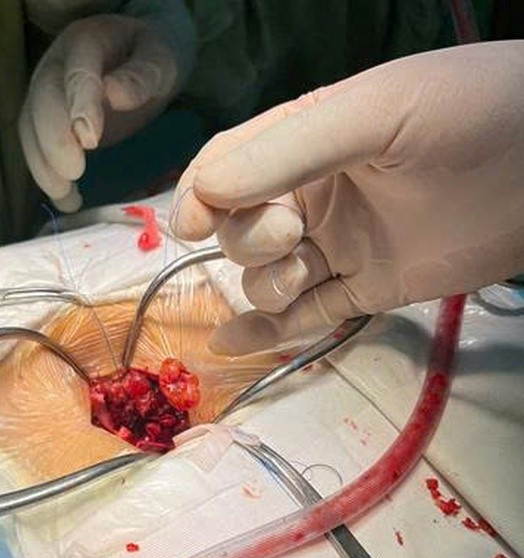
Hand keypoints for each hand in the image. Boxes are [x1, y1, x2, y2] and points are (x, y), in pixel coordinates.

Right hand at [20, 15, 178, 211]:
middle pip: (43, 102)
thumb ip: (141, 75)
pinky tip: (65, 199)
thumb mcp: (160, 60)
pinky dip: (46, 174)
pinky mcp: (48, 119)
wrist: (141, 58)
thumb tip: (114, 95)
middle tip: (73, 174)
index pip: (76, 72)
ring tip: (67, 199)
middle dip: (53, 141)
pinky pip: (36, 146)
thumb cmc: (154, 57)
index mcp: (87, 42)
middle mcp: (57, 66)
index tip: (89, 140)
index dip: (79, 105)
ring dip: (43, 165)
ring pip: (31, 128)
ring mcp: (47, 92)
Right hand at [172, 41, 523, 354]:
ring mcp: (337, 245)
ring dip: (268, 283)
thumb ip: (286, 151)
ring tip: (303, 270)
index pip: (227, 166)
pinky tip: (231, 345)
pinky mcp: (365, 288)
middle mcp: (310, 194)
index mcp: (302, 140)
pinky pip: (305, 314)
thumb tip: (205, 194)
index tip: (191, 225)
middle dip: (250, 237)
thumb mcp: (372, 113)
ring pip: (268, 277)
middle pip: (241, 229)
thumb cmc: (466, 115)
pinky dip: (268, 331)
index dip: (200, 195)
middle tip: (292, 230)